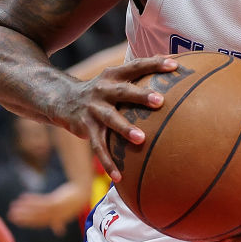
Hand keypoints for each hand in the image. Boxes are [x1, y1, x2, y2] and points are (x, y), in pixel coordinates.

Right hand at [8, 182, 86, 234]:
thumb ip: (61, 222)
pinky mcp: (56, 201)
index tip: (16, 221)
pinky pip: (41, 202)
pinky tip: (22, 197)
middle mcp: (54, 216)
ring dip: (24, 208)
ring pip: (36, 211)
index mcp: (56, 220)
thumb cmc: (74, 203)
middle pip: (35, 218)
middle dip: (22, 217)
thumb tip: (59, 231)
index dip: (27, 223)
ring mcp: (55, 209)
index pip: (39, 223)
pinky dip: (31, 200)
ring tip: (13, 206)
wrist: (82, 192)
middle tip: (10, 215)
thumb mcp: (68, 214)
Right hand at [55, 56, 177, 181]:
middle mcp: (103, 90)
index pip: (136, 66)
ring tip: (141, 139)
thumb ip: (140, 75)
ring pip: (111, 119)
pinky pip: (98, 147)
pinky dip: (108, 162)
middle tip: (160, 101)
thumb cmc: (104, 90)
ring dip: (125, 129)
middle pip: (124, 91)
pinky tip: (119, 177)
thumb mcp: (116, 78)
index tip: (174, 65)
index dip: (154, 64)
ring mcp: (94, 109)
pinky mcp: (86, 128)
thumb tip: (177, 66)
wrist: (63, 99)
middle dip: (141, 95)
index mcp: (114, 75)